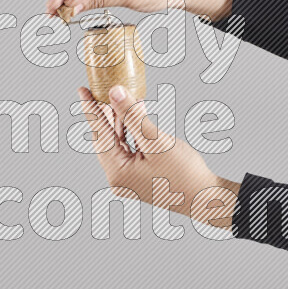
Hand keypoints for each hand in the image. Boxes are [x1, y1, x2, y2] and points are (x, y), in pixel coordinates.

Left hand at [77, 85, 239, 226]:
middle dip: (106, 113)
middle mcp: (118, 179)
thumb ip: (133, 116)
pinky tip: (137, 117)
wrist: (205, 199)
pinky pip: (130, 150)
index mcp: (117, 172)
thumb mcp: (156, 141)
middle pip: (106, 139)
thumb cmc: (184, 173)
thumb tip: (114, 93)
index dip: (91, 108)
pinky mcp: (139, 178)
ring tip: (123, 98)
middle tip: (100, 90)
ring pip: (119, 144)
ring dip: (122, 122)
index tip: (82, 90)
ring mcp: (128, 180)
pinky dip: (132, 133)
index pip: (99, 133)